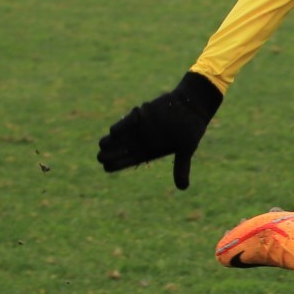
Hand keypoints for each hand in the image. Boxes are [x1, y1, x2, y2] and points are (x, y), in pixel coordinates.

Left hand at [95, 71, 222, 189]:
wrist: (193, 106)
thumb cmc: (191, 128)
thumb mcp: (186, 149)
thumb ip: (181, 167)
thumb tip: (183, 188)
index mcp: (150, 151)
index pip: (130, 160)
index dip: (118, 164)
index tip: (107, 167)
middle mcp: (143, 140)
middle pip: (121, 150)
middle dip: (110, 154)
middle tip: (101, 158)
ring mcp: (140, 128)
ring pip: (120, 137)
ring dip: (111, 141)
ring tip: (102, 145)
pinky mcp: (140, 115)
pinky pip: (127, 121)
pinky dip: (120, 126)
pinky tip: (113, 133)